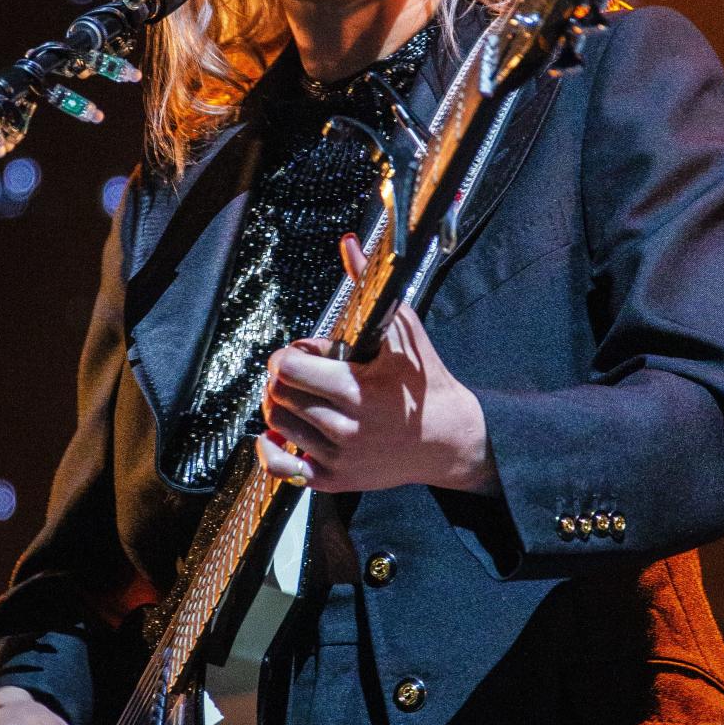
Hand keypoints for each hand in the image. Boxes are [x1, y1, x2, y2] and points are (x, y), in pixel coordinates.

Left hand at [255, 235, 501, 496]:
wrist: (451, 439)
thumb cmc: (426, 382)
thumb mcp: (403, 329)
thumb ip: (368, 287)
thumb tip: (348, 244)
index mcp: (356, 389)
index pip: (287, 368)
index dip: (288, 355)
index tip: (303, 354)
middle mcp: (343, 427)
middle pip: (277, 396)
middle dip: (282, 379)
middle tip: (299, 373)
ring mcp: (337, 457)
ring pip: (277, 426)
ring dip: (280, 407)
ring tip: (299, 397)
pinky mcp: (335, 480)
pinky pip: (283, 470)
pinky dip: (272, 451)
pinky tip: (279, 435)